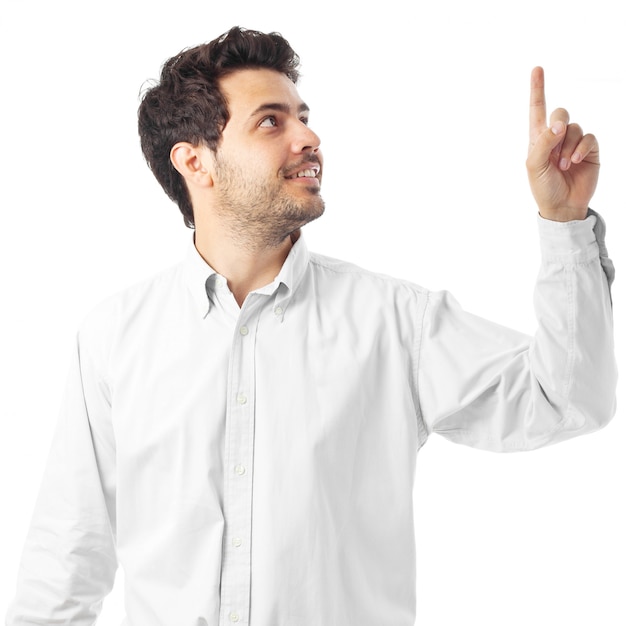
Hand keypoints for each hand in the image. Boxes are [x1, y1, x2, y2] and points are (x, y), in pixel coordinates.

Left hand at [526, 67, 598, 221]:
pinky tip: (575, 162)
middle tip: (554, 147)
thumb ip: (543, 142)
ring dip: (567, 147)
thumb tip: (557, 124)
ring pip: (574, 127)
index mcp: (538, 138)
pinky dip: (581, 148)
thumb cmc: (543, 187)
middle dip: (558, 127)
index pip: (537, 109)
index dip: (538, 89)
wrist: (562, 206)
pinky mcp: (590, 149)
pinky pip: (589, 137)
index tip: (537, 69)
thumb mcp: (535, 165)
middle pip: (560, 112)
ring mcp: (574, 142)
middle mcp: (556, 136)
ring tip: (563, 166)